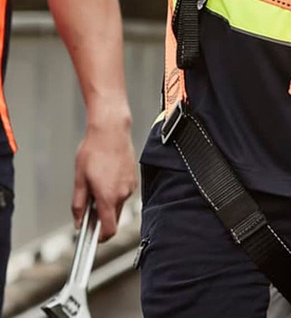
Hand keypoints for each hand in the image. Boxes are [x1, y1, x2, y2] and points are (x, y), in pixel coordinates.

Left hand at [72, 113, 136, 240]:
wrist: (111, 130)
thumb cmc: (95, 150)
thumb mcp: (79, 179)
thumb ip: (78, 204)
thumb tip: (78, 221)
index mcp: (108, 197)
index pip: (109, 230)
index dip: (100, 238)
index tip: (92, 237)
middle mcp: (123, 194)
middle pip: (114, 218)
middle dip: (102, 217)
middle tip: (89, 204)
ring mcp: (130, 185)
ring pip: (119, 204)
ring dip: (108, 201)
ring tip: (97, 182)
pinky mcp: (133, 177)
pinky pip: (124, 191)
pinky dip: (115, 190)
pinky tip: (106, 175)